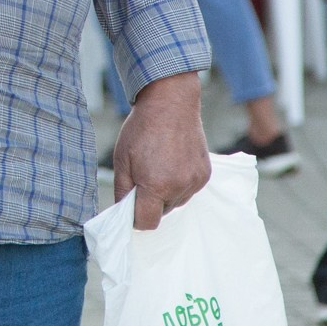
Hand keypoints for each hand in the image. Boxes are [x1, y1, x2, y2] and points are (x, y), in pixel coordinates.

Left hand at [113, 72, 212, 229]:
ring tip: (159, 166)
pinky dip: (179, 183)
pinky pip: (188, 191)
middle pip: (161, 213)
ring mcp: (195, 182)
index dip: (135, 218)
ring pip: (176, 203)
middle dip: (150, 202)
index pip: (146, 223)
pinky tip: (172, 163)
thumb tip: (122, 212)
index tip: (130, 204)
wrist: (171, 103)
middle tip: (144, 176)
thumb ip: (122, 191)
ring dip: (166, 193)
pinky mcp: (204, 175)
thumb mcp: (121, 159)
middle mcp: (179, 187)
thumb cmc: (142, 129)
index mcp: (156, 185)